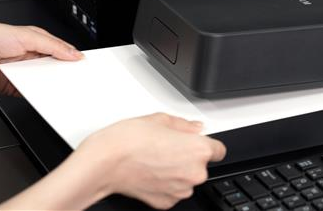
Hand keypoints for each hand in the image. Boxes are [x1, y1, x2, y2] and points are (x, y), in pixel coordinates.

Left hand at [0, 22, 82, 94]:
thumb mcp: (29, 36)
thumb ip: (54, 46)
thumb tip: (74, 53)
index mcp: (36, 41)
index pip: (60, 51)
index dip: (71, 57)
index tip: (81, 64)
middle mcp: (30, 56)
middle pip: (53, 68)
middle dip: (61, 73)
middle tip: (72, 77)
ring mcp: (22, 71)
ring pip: (42, 81)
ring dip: (48, 83)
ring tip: (56, 84)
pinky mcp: (14, 86)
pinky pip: (29, 92)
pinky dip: (35, 93)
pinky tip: (40, 92)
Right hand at [78, 113, 226, 208]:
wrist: (105, 163)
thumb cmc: (129, 140)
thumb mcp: (160, 119)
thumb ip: (184, 125)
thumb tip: (195, 128)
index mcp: (198, 150)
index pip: (218, 149)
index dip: (206, 144)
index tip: (195, 142)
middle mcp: (194, 173)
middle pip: (201, 165)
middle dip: (188, 157)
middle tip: (167, 147)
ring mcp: (180, 190)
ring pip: (187, 179)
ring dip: (177, 171)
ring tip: (155, 158)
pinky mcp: (166, 202)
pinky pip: (173, 191)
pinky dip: (165, 183)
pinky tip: (151, 171)